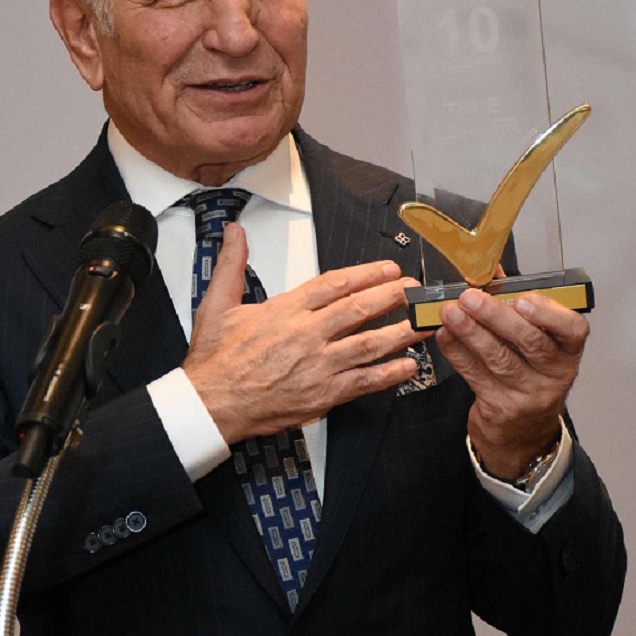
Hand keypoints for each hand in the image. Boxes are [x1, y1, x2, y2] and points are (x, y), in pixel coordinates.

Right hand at [182, 222, 429, 444]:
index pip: (334, 284)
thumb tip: (234, 232)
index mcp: (285, 310)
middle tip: (417, 290)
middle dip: (393, 297)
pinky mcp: (322, 395)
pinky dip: (389, 374)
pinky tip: (409, 366)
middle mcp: (306, 335)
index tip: (389, 269)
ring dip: (400, 332)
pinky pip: (363, 382)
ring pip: (368, 345)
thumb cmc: (216, 359)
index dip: (366, 274)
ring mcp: (317, 366)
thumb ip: (232, 264)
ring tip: (424, 324)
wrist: (211, 403)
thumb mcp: (217, 303)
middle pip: (358, 310)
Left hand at [436, 289, 588, 479]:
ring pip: (499, 358)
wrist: (522, 431)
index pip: (573, 330)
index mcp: (567, 351)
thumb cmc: (527, 374)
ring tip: (449, 312)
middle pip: (530, 342)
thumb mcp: (532, 343)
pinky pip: (475, 374)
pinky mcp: (501, 407)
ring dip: (470, 332)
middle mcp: (554, 373)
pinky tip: (444, 335)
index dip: (549, 313)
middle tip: (469, 298)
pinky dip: (456, 352)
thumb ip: (513, 305)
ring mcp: (529, 394)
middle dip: (495, 316)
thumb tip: (490, 271)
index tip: (522, 298)